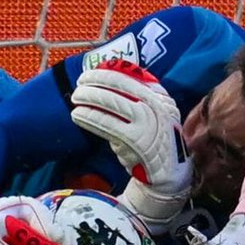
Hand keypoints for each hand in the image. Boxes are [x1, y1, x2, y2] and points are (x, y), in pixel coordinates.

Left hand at [69, 60, 192, 230]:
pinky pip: (107, 123)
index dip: (107, 72)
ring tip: (75, 98)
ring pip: (111, 101)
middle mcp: (156, 105)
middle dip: (95, 81)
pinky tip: (78, 114)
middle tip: (80, 83)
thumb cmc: (155, 140)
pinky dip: (90, 117)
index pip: (131, 75)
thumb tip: (106, 80)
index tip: (91, 73)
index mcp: (160, 96)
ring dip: (89, 97)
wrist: (169, 173)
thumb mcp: (155, 114)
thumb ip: (138, 98)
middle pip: (119, 85)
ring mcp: (147, 122)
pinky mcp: (136, 139)